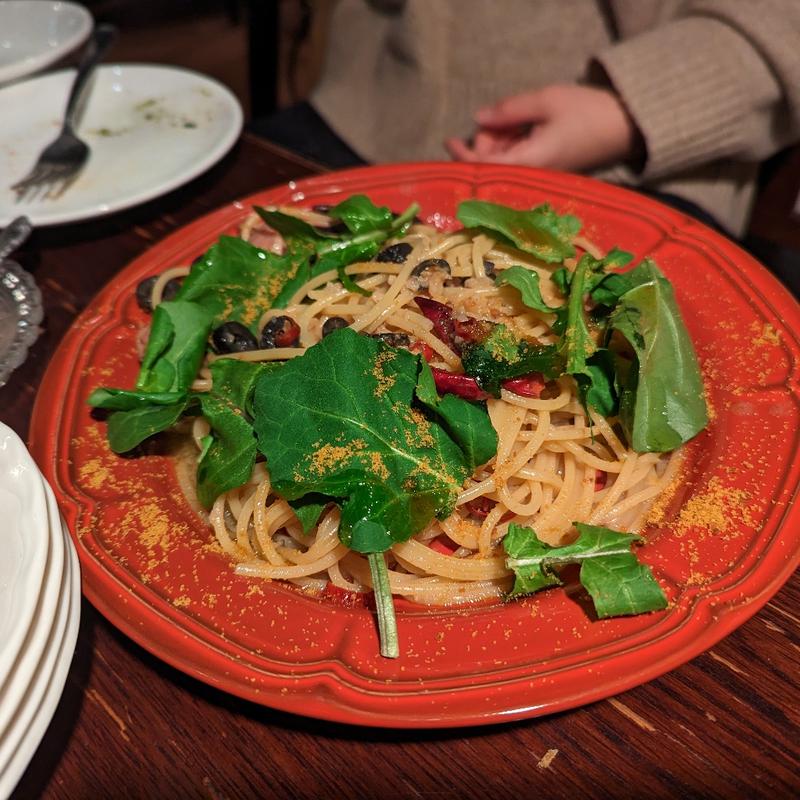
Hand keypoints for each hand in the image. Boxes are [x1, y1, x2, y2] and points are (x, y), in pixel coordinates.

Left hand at [446, 84, 642, 171]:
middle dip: (486, 142)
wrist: (626, 127)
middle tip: (501, 118)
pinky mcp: (546, 175)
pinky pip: (518, 166)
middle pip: (491, 166)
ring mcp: (539, 179)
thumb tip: (476, 118)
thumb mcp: (546, 101)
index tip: (450, 140)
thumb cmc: (588, 112)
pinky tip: (522, 131)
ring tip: (516, 121)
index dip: (464, 156)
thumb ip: (508, 111)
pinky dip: (512, 148)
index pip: (485, 167)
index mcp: (530, 162)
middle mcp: (532, 178)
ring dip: (500, 144)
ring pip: (504, 166)